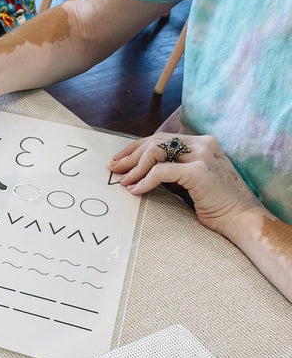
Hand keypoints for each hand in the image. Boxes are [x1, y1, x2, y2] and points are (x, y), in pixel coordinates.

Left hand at [109, 133, 259, 238]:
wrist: (243, 219)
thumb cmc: (218, 205)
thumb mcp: (192, 181)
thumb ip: (173, 171)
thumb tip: (141, 172)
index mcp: (202, 143)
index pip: (162, 138)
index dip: (137, 147)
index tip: (120, 160)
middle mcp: (203, 144)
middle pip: (156, 141)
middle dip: (130, 155)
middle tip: (114, 168)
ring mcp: (202, 156)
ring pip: (156, 151)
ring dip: (135, 167)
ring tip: (124, 181)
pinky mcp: (199, 172)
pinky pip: (161, 172)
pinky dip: (144, 181)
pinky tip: (136, 191)